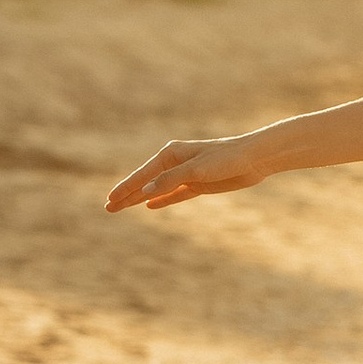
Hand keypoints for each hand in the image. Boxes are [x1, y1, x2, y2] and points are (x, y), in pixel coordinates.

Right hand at [105, 134, 268, 213]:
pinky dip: (162, 200)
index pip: (142, 175)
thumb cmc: (226, 158)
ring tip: (121, 208)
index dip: (125, 189)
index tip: (109, 200)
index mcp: (171, 155)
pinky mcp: (199, 184)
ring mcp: (187, 175)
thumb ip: (170, 180)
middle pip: (146, 183)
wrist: (254, 158)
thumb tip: (145, 192)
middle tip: (108, 208)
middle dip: (127, 195)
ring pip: (157, 190)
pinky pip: (174, 194)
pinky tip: (149, 206)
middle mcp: (175, 163)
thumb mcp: (196, 170)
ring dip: (140, 199)